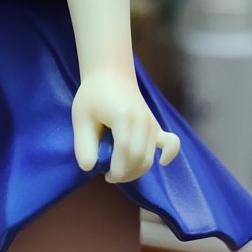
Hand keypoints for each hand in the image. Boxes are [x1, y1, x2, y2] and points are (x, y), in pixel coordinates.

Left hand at [71, 68, 181, 183]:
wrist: (111, 75)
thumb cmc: (93, 96)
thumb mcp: (80, 118)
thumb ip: (83, 145)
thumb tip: (90, 168)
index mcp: (124, 117)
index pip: (125, 152)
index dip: (117, 170)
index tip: (105, 175)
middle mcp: (143, 121)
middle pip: (139, 158)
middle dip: (125, 174)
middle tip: (109, 175)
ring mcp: (152, 123)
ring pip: (150, 158)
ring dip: (136, 171)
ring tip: (120, 171)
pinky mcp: (156, 125)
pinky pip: (171, 143)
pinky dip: (168, 155)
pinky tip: (162, 162)